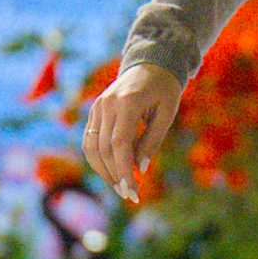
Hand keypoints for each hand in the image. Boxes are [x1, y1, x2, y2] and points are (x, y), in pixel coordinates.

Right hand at [81, 62, 182, 203]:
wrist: (151, 63)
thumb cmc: (165, 89)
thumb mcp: (167, 112)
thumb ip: (153, 140)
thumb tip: (140, 169)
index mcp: (127, 102)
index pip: (119, 143)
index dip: (123, 170)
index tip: (132, 191)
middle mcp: (106, 105)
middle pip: (103, 148)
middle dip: (114, 174)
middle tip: (129, 194)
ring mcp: (97, 107)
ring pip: (91, 147)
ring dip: (103, 170)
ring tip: (120, 187)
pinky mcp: (94, 111)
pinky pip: (90, 140)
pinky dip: (98, 158)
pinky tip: (112, 171)